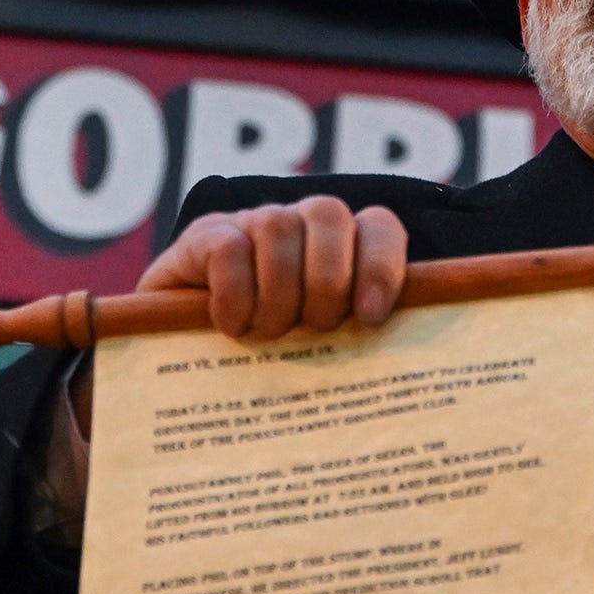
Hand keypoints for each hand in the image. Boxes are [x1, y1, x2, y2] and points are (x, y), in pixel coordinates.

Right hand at [137, 197, 408, 338]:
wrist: (178, 364)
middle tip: (313, 328)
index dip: (382, 264)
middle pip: (330, 214)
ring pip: (279, 224)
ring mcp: (248, 225)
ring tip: (269, 334)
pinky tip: (232, 327)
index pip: (378, 226)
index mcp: (339, 249)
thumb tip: (414, 379)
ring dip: (280, 291)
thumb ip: (360, 346)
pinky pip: (229, 246)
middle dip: (328, 279)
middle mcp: (297, 226)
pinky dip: (236, 292)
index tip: (370, 317)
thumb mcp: (319, 353)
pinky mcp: (202, 237)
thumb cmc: (266, 362)